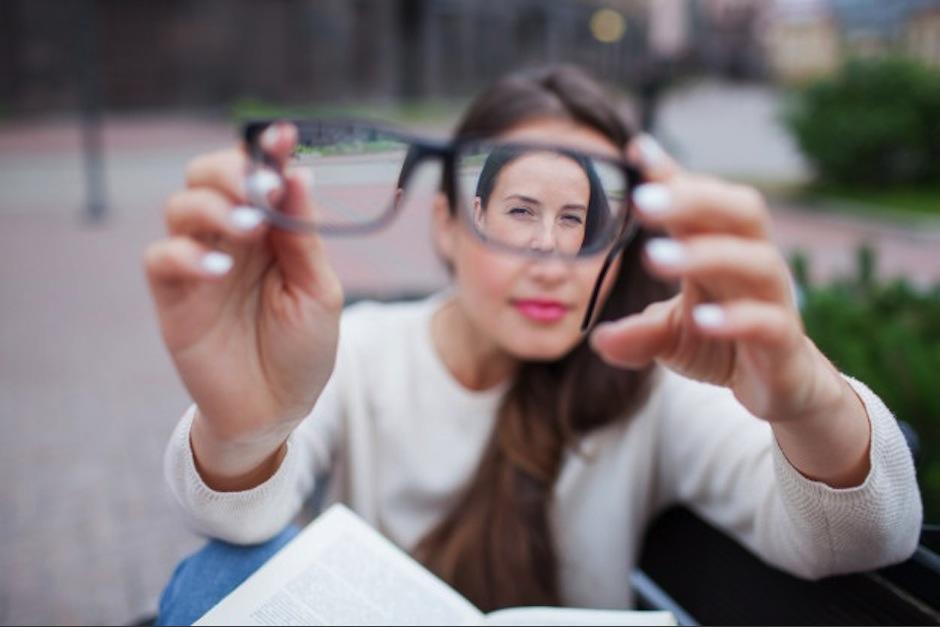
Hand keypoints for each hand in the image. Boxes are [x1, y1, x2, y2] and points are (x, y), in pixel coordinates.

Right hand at [144, 122, 342, 451]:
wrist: (277, 408)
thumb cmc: (302, 348)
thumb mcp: (318, 291)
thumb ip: (304, 237)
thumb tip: (299, 173)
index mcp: (271, 230)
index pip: (259, 175)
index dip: (268, 150)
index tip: (285, 134)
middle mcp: (231, 237)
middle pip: (207, 175)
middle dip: (232, 171)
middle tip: (263, 189)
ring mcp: (199, 262)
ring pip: (181, 206)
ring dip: (214, 207)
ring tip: (250, 229)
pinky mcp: (173, 295)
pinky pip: (162, 257)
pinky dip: (187, 254)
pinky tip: (220, 269)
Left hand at [590, 136, 848, 425]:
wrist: (781, 389)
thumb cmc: (723, 343)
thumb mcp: (670, 335)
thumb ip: (637, 332)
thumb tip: (597, 339)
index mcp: (720, 248)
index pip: (699, 202)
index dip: (671, 175)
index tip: (635, 150)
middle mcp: (751, 262)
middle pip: (738, 211)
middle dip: (692, 199)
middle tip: (642, 201)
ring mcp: (773, 299)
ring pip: (755, 260)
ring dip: (706, 254)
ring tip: (654, 257)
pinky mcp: (784, 341)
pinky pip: (768, 321)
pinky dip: (736, 318)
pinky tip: (702, 318)